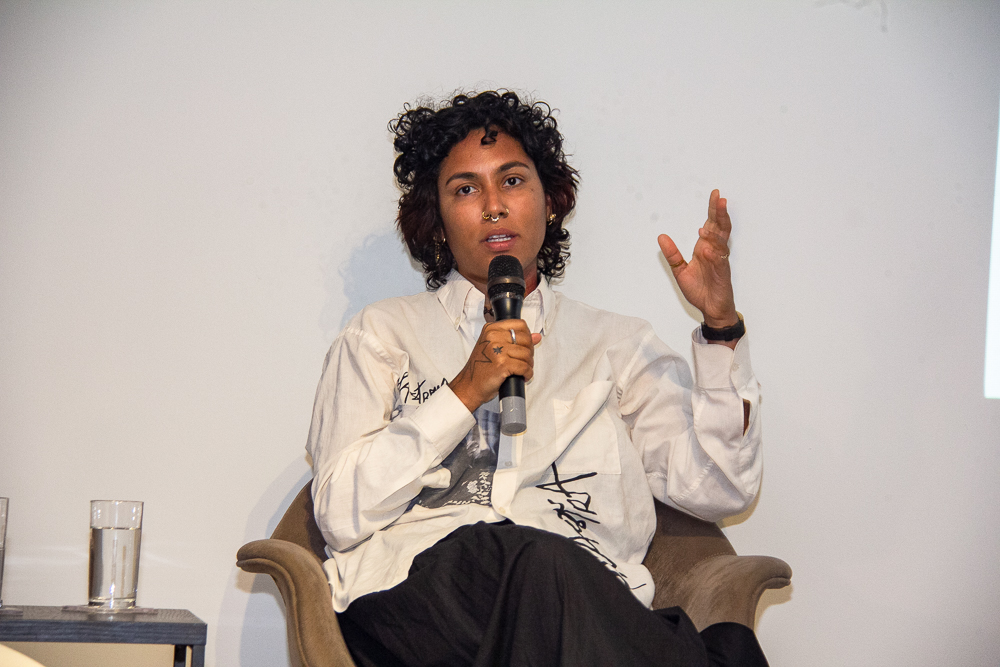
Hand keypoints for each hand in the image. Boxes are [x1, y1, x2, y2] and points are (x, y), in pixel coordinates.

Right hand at [450, 320, 541, 412]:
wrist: (470, 385)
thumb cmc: (481, 368)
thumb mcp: (494, 348)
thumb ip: (515, 339)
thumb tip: (537, 336)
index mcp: (491, 329)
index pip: (520, 324)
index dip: (527, 337)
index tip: (525, 346)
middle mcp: (493, 337)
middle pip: (525, 339)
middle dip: (529, 352)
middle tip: (524, 361)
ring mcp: (497, 350)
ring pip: (526, 354)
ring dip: (528, 364)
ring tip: (522, 370)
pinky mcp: (502, 364)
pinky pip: (525, 367)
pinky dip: (527, 374)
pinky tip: (523, 376)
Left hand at [657, 189, 737, 328]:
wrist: (710, 309)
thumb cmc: (700, 289)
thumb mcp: (680, 271)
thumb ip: (672, 254)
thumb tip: (661, 237)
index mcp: (705, 248)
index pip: (711, 224)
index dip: (713, 210)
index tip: (715, 195)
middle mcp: (715, 251)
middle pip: (720, 228)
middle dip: (720, 213)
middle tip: (719, 198)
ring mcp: (720, 262)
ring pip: (721, 242)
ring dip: (718, 228)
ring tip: (715, 214)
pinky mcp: (722, 274)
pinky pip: (719, 262)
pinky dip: (714, 255)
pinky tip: (708, 248)